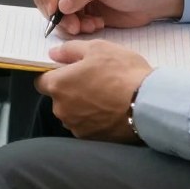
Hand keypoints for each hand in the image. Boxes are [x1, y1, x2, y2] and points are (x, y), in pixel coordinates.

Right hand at [33, 0, 184, 35]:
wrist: (155, 0)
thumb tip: (61, 5)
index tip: (55, 10)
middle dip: (57, 14)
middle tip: (73, 26)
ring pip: (56, 13)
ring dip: (69, 24)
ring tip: (90, 26)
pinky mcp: (83, 11)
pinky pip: (69, 23)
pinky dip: (79, 28)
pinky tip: (97, 25)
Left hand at [35, 39, 152, 141]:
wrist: (148, 104)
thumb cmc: (121, 71)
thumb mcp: (97, 48)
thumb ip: (70, 50)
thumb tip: (53, 53)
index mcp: (58, 85)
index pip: (42, 80)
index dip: (54, 74)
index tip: (68, 70)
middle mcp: (62, 110)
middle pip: (58, 98)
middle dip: (70, 90)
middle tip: (93, 79)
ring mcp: (77, 127)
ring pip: (73, 113)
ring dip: (82, 106)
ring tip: (105, 95)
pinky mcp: (93, 140)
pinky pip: (87, 126)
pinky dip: (94, 119)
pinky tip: (111, 109)